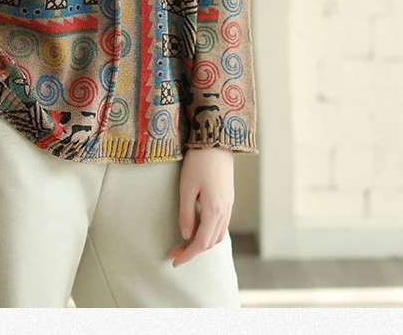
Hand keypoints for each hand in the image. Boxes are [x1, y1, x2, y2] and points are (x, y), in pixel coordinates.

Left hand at [167, 146, 234, 267]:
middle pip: (211, 242)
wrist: (217, 141)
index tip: (173, 261)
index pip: (201, 243)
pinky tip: (198, 228)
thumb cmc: (199, 162)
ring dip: (202, 243)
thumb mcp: (186, 187)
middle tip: (174, 252)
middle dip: (193, 251)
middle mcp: (225, 211)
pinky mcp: (228, 198)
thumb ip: (186, 213)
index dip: (187, 255)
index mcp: (214, 210)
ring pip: (218, 234)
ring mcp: (229, 204)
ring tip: (185, 243)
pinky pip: (221, 224)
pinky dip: (210, 232)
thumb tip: (186, 235)